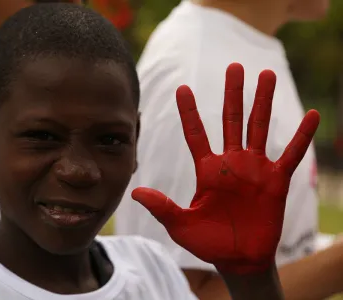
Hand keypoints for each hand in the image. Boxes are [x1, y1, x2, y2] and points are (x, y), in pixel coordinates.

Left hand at [132, 63, 319, 274]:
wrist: (238, 259)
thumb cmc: (208, 242)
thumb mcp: (181, 224)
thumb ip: (162, 207)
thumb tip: (135, 193)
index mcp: (207, 169)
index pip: (195, 134)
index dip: (189, 112)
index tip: (182, 88)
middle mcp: (231, 163)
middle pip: (231, 120)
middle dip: (233, 94)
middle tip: (234, 67)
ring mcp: (255, 169)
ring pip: (259, 127)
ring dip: (263, 102)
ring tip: (266, 74)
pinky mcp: (276, 180)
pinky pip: (291, 154)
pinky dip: (301, 136)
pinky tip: (312, 115)